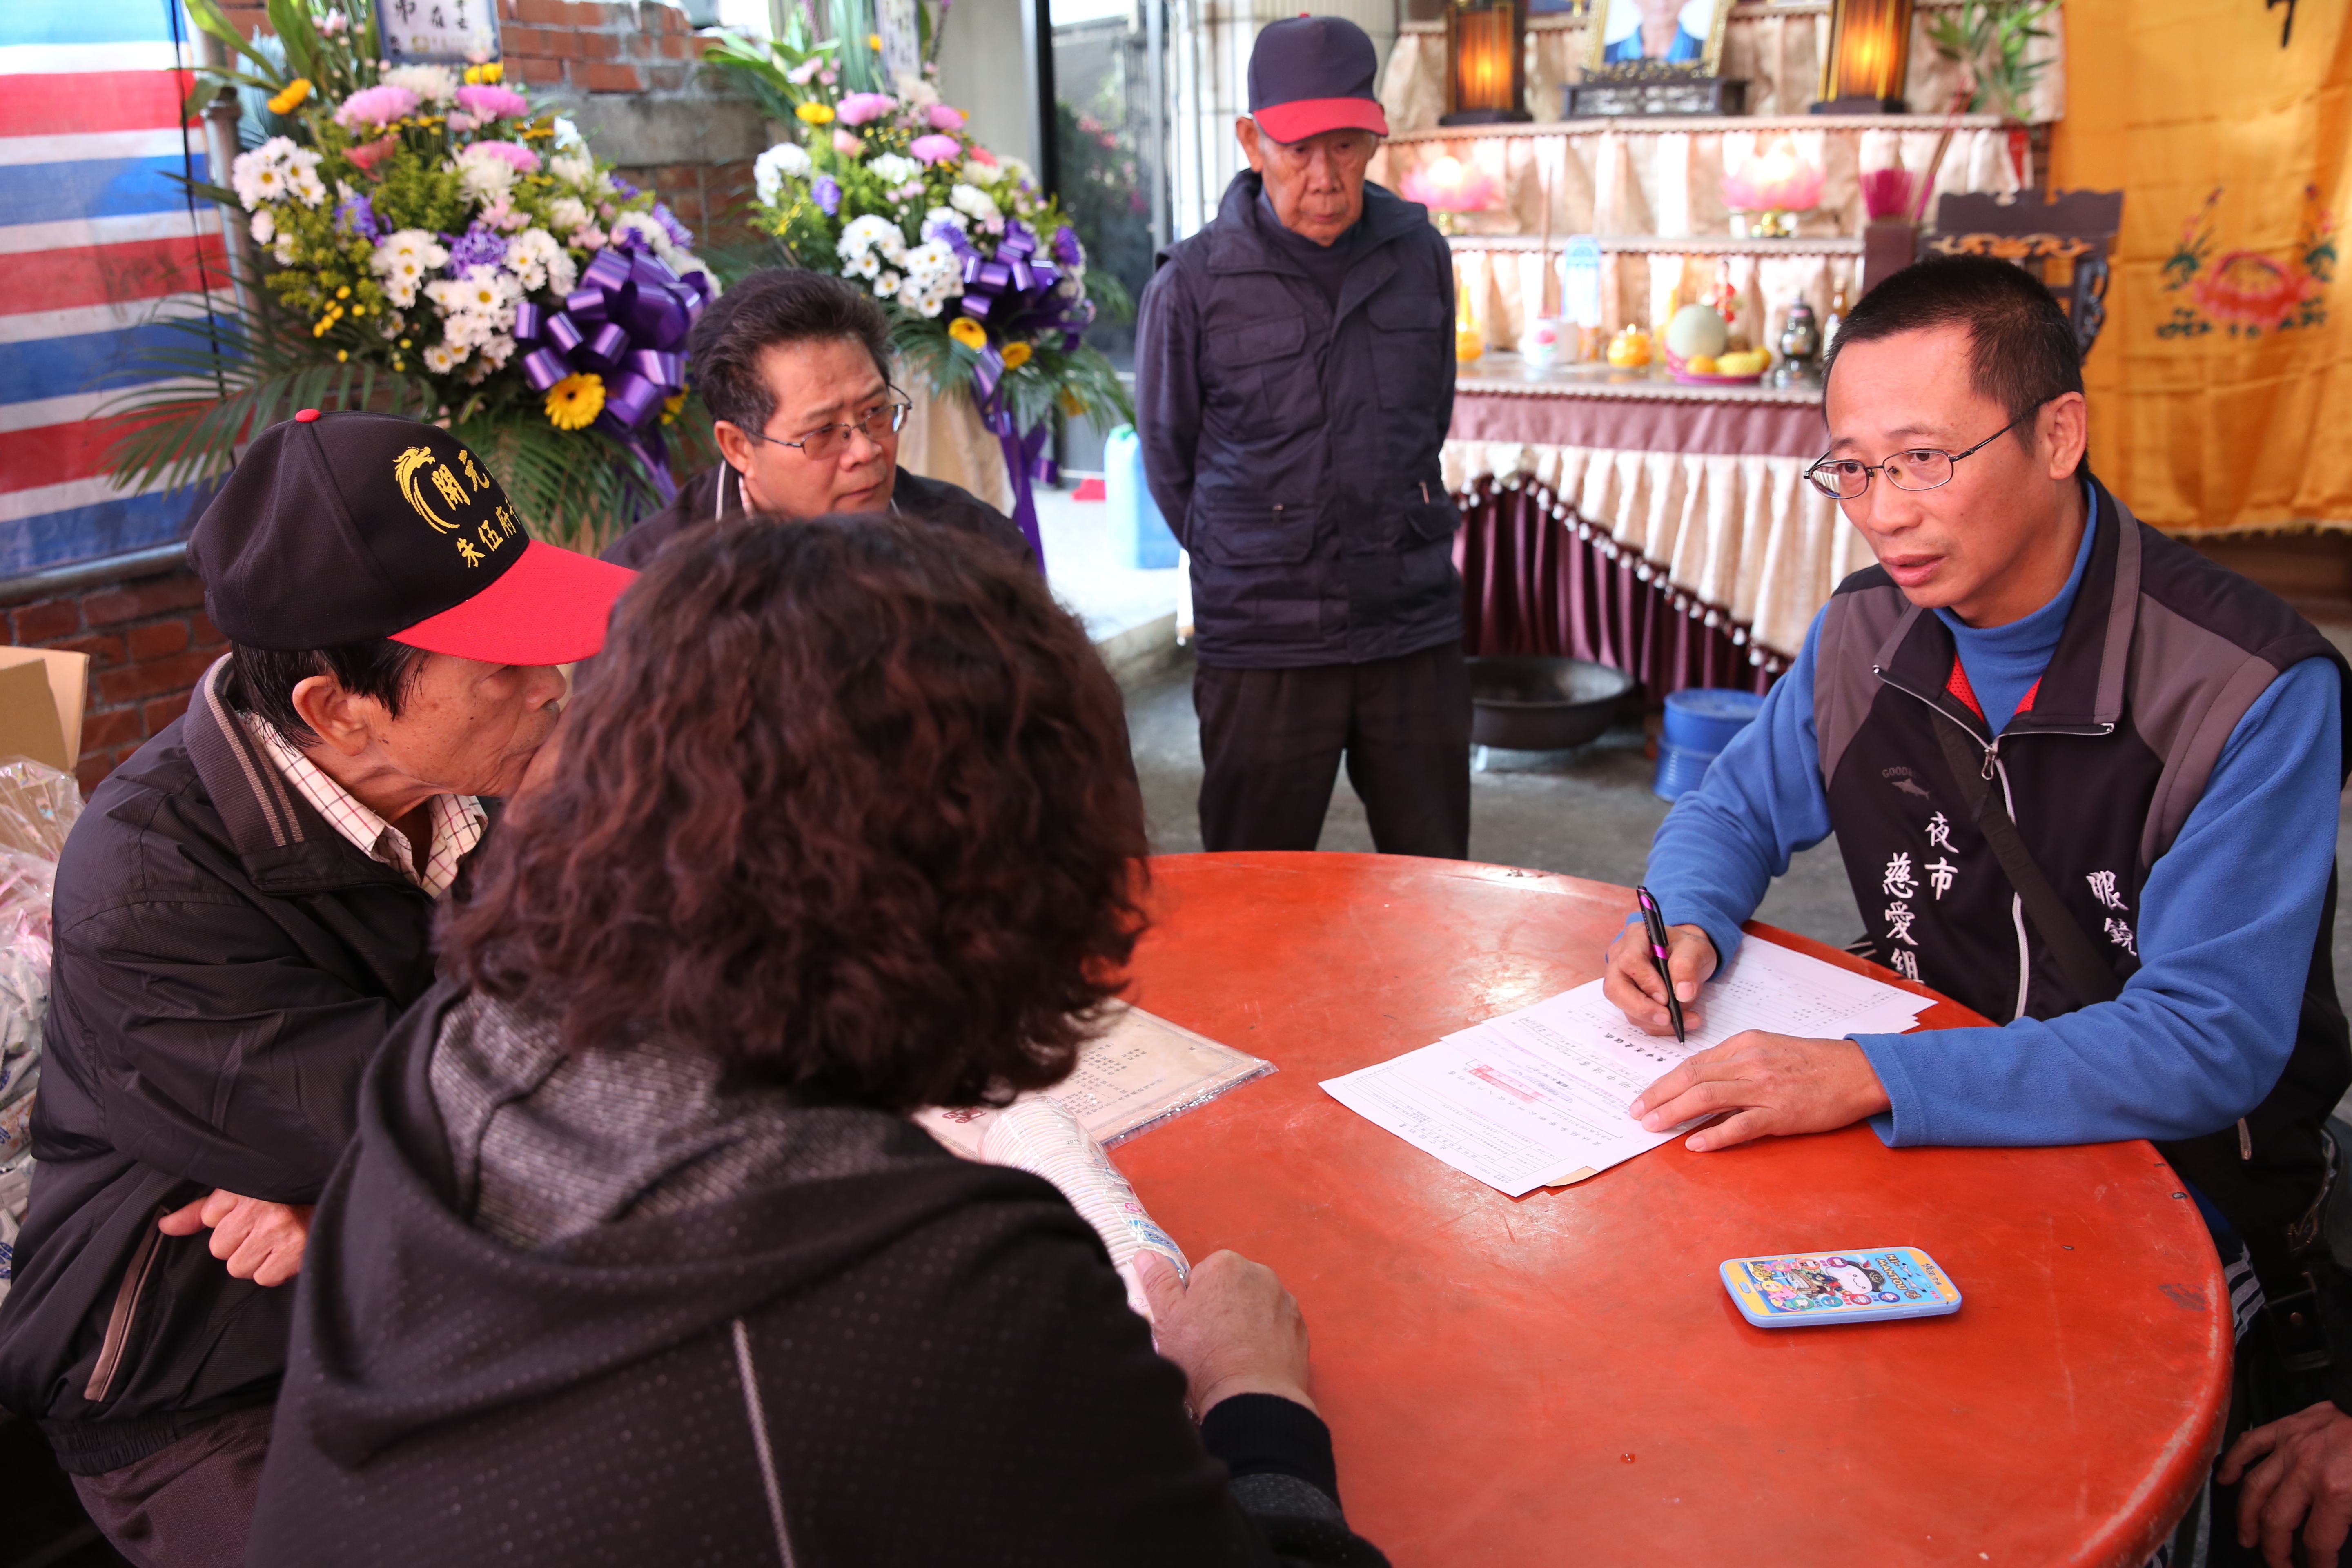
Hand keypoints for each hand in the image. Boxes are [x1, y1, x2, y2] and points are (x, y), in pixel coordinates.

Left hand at [157, 1190, 313, 1286]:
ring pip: (239, 1266)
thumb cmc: (287, 1198)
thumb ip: (200, 1211)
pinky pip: (264, 1278)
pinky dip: (277, 1271)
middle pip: (220, 1248)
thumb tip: (164, 1226)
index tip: (255, 1213)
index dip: (231, 1221)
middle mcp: (260, 1204)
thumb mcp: (242, 1194)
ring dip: (258, 1260)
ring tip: (279, 1241)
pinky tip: (289, 1253)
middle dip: (241, 1244)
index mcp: (246, 1184)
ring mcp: (278, 1227)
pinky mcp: (296, 1248)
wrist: (338, 1197)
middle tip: (268, 1230)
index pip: (209, 1217)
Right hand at [1136, 1250, 1315, 1416]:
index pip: (1201, 1275)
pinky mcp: (1299, 1327)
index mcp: (1225, 1264)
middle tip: (1208, 1342)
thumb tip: (1146, 1255)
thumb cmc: (1203, 1356)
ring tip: (1231, 1355)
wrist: (1252, 1398)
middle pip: (1230, 1288)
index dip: (1192, 1302)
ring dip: (1245, 1322)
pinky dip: (1266, 1338)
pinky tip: (1253, 1361)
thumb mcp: (1167, 1318)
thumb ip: (1158, 1281)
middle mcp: (1260, 1274)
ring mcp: (1284, 1300)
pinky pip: (1276, 1326)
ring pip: (1255, 1306)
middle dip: (1220, 1308)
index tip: (1191, 1327)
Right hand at [1603, 917, 1716, 1035]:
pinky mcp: (1628, 999)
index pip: (1630, 960)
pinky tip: (1681, 1022)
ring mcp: (1621, 980)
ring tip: (1687, 1020)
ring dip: (1654, 1021)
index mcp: (1635, 937)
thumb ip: (1688, 965)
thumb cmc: (1688, 949)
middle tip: (1667, 1018)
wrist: (1688, 959)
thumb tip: (1682, 994)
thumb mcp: (1696, 949)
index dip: (1647, 981)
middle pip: (1615, 988)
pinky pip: (1636, 1017)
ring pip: (1625, 1007)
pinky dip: (1658, 1025)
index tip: (1668, 997)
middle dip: (1642, 1008)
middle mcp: (1620, 958)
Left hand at [1627, 1030, 1890, 1151]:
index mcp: (1744, 1044)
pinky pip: (1741, 1125)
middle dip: (1659, 1096)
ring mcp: (1765, 1088)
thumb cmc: (1814, 1061)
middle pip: (1692, 1078)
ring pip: (1708, 1098)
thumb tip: (1701, 1080)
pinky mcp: (1782, 1113)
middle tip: (1637, 1113)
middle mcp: (1750, 1062)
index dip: (1664, 1081)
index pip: (1693, 1063)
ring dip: (1675, 1113)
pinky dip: (1714, 1135)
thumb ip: (1736, 1062)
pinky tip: (1694, 1144)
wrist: (1859, 1071)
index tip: (1644, 1096)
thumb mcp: (1769, 1048)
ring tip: (1653, 1126)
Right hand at [2221, 1400, 2351, 1566]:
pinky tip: (2224, 1478)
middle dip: (2274, 1549)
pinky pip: (2250, 1444)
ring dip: (2247, 1517)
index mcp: (2335, 1492)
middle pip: (2276, 1519)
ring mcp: (2290, 1446)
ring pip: (2255, 1487)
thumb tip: (2338, 1545)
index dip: (2318, 1563)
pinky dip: (2233, 1461)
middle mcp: (2305, 1470)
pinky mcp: (2286, 1427)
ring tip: (2247, 1537)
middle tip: (2277, 1563)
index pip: (2317, 1542)